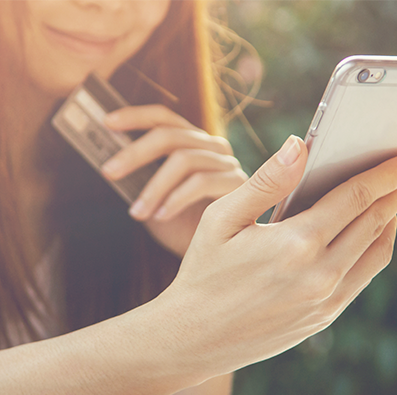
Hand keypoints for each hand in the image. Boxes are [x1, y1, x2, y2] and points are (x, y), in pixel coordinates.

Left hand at [102, 105, 247, 255]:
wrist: (212, 255)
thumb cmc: (180, 226)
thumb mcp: (152, 198)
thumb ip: (138, 178)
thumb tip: (108, 163)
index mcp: (190, 143)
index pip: (164, 118)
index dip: (136, 116)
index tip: (107, 122)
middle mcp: (211, 146)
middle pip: (170, 135)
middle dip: (135, 153)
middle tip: (109, 171)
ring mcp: (226, 163)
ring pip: (184, 160)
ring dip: (154, 188)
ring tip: (137, 213)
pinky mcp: (237, 183)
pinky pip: (201, 182)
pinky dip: (176, 199)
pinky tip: (162, 217)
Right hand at [156, 135, 396, 378]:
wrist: (195, 336)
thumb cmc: (202, 272)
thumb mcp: (221, 219)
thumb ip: (265, 181)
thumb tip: (300, 146)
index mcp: (295, 243)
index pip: (355, 197)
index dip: (382, 173)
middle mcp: (321, 274)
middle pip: (374, 221)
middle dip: (392, 192)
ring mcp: (326, 300)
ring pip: (377, 251)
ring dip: (389, 220)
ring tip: (391, 200)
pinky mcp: (323, 317)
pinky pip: (362, 277)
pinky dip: (374, 250)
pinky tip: (366, 236)